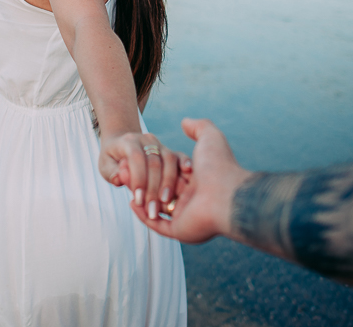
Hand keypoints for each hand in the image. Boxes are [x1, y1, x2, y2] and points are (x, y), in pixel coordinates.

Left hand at [99, 131, 190, 219]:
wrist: (122, 143)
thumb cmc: (113, 158)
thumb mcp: (105, 165)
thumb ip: (112, 172)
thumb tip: (120, 179)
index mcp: (129, 141)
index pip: (136, 158)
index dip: (138, 179)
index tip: (138, 201)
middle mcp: (146, 140)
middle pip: (154, 162)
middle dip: (153, 188)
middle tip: (152, 210)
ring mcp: (160, 144)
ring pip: (169, 160)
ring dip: (168, 183)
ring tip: (165, 202)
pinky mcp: (170, 151)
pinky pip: (180, 156)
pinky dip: (185, 165)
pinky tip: (188, 176)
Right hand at [130, 118, 250, 242]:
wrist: (227, 194)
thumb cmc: (219, 166)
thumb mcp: (209, 138)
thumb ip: (198, 128)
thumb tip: (185, 122)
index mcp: (197, 182)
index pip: (169, 176)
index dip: (152, 169)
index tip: (136, 160)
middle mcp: (191, 200)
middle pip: (160, 192)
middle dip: (143, 184)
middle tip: (124, 174)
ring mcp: (185, 217)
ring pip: (156, 209)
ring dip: (140, 199)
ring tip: (125, 187)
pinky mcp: (179, 230)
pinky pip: (156, 224)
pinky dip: (142, 215)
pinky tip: (132, 202)